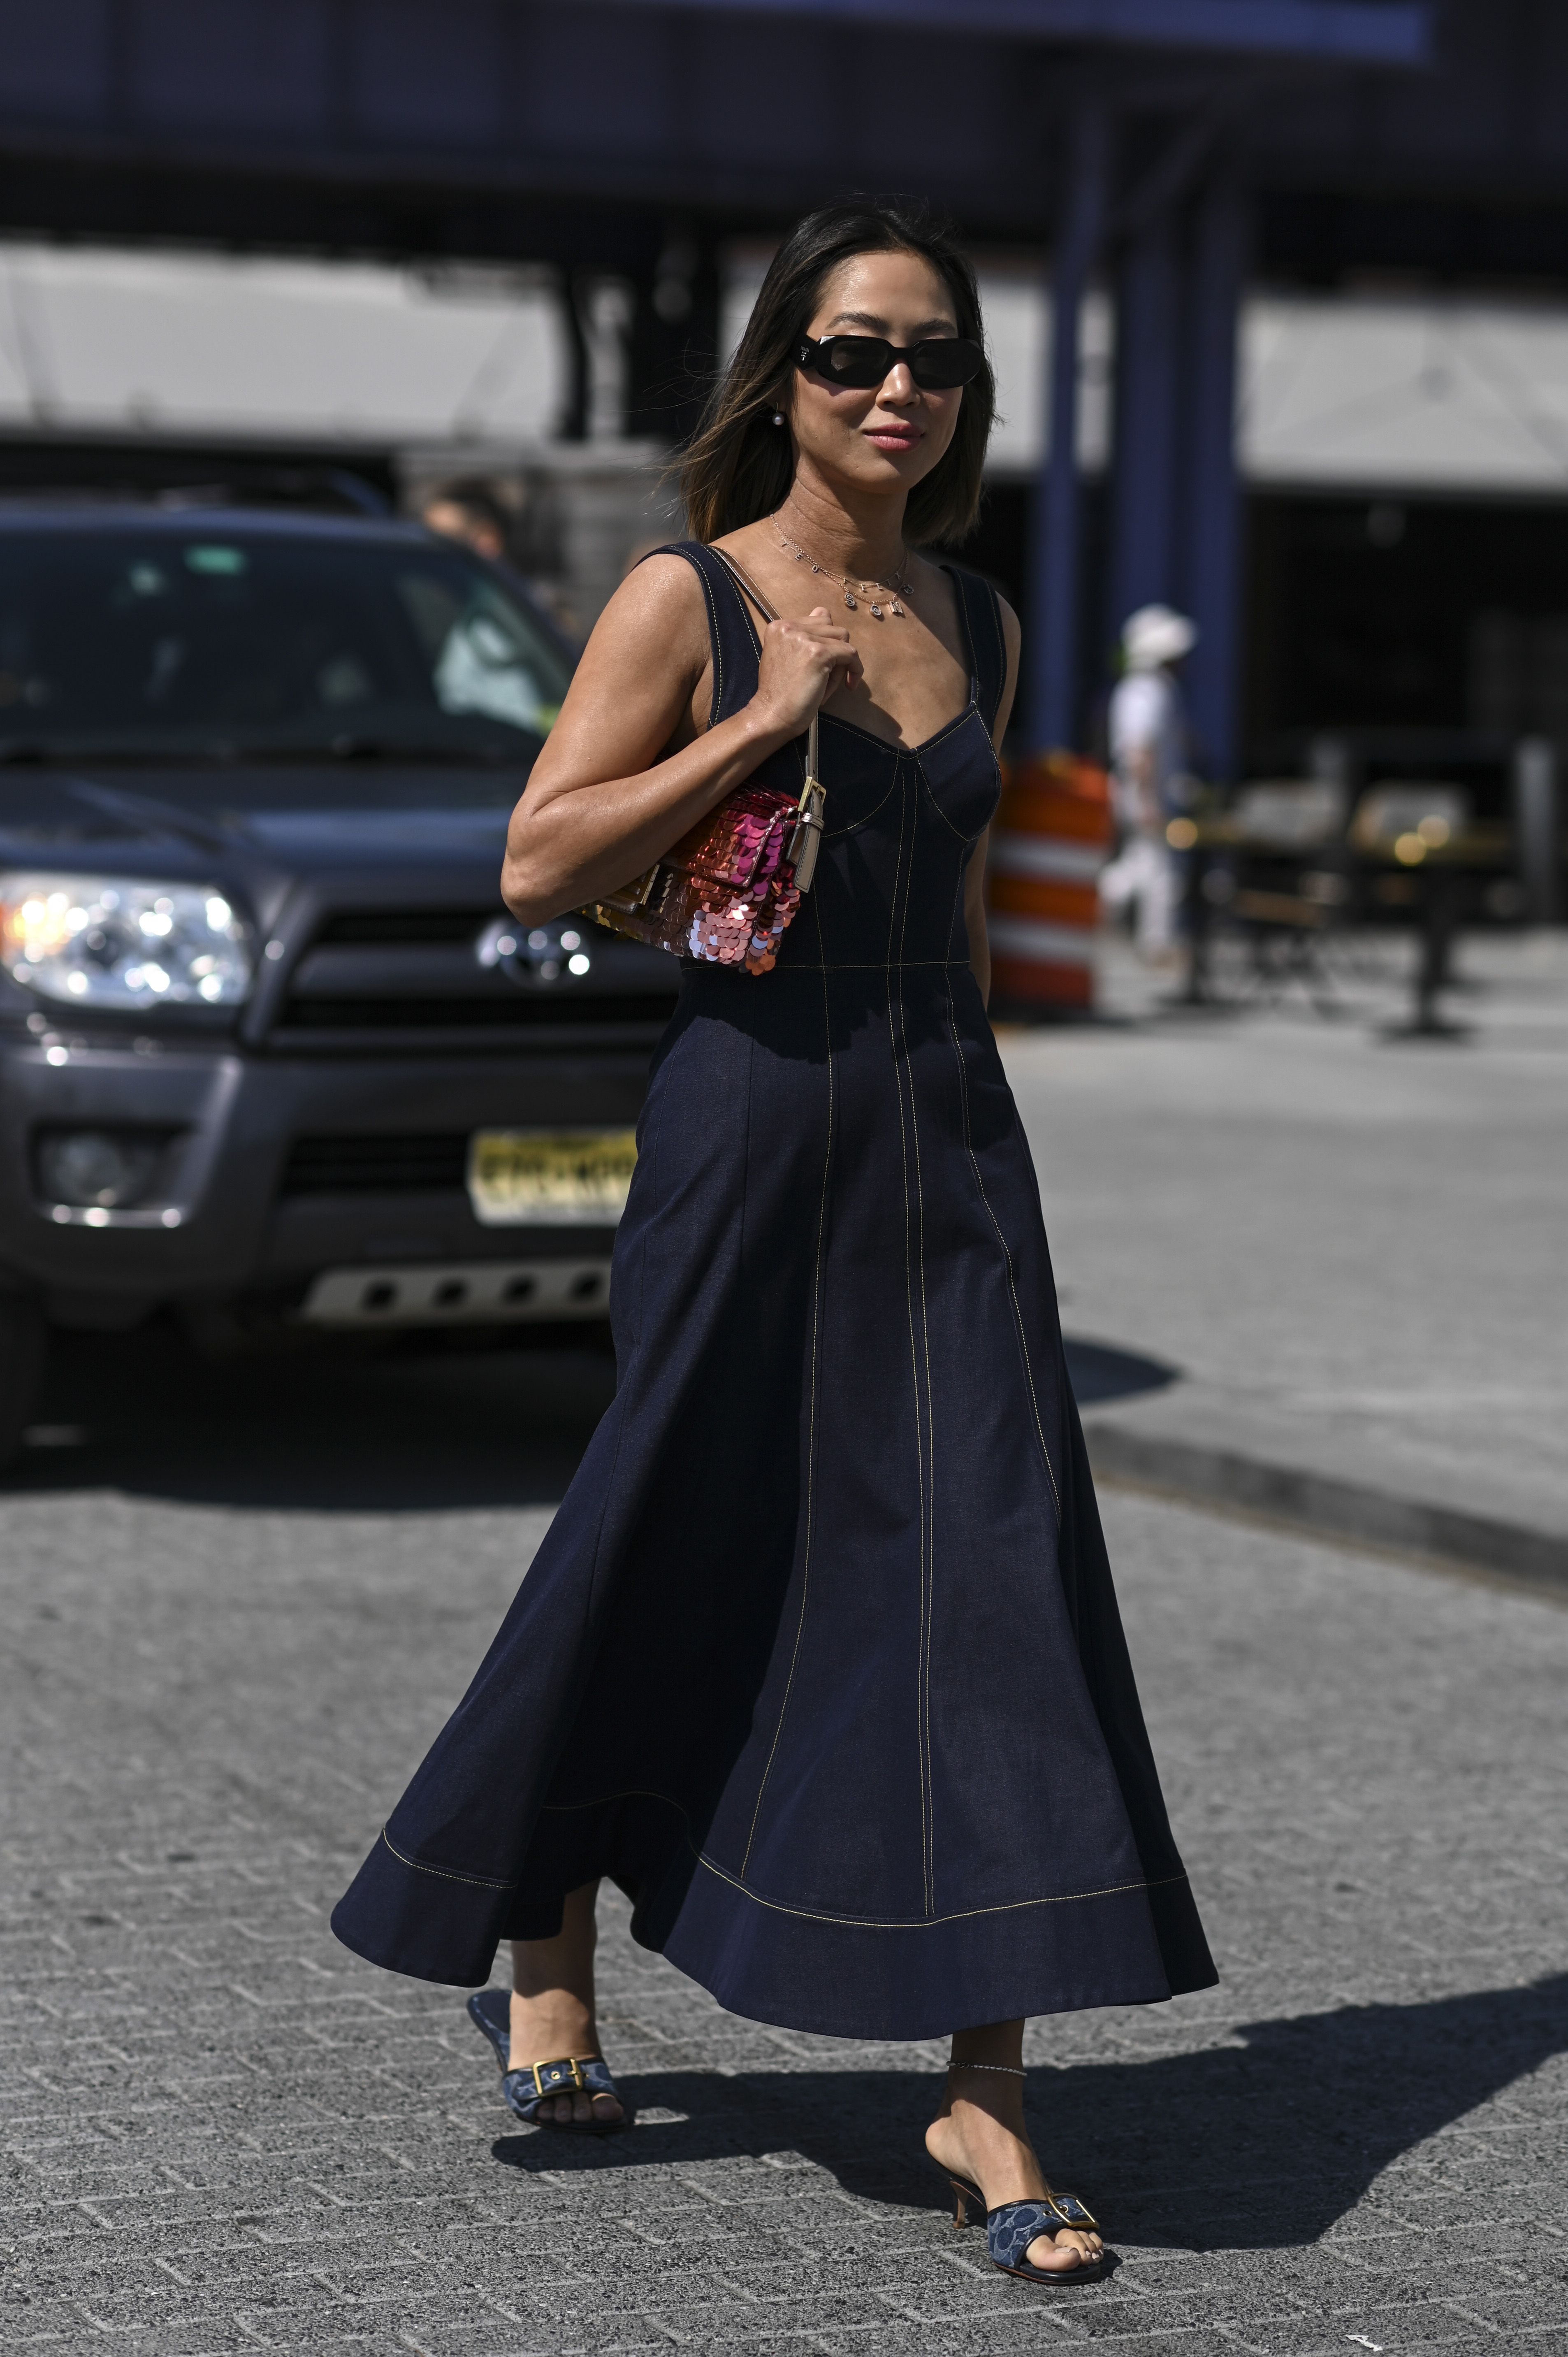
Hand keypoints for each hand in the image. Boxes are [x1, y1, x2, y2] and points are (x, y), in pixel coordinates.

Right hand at [751, 605, 862, 737]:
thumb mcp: (786, 656)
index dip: (826, 642)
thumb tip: (823, 612)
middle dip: (834, 652)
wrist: (771, 715)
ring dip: (841, 662)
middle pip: (832, 628)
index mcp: (779, 626)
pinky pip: (851, 654)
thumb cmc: (780, 694)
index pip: (819, 619)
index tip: (824, 664)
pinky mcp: (818, 653)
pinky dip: (855, 670)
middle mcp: (789, 627)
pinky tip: (849, 685)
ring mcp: (804, 638)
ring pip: (843, 639)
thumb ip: (803, 635)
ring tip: (826, 683)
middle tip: (824, 677)